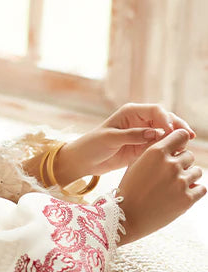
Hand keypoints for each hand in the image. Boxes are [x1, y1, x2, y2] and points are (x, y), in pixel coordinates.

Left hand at [54, 103, 195, 184]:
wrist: (84, 161)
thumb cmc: (92, 145)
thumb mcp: (110, 138)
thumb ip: (133, 135)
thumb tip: (155, 133)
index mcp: (131, 112)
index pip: (155, 110)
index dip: (166, 119)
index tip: (170, 132)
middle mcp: (140, 120)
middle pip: (165, 119)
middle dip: (177, 126)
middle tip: (187, 137)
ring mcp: (143, 134)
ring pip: (165, 133)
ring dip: (175, 138)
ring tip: (185, 146)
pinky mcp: (143, 148)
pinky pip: (159, 146)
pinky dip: (168, 149)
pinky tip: (176, 154)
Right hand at [117, 129, 205, 243]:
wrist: (125, 218)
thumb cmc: (129, 189)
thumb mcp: (136, 164)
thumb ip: (153, 149)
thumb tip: (168, 138)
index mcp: (156, 152)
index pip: (181, 135)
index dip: (180, 142)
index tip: (177, 150)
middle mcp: (171, 165)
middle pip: (189, 155)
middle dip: (182, 164)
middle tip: (168, 176)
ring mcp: (181, 182)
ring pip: (197, 171)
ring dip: (188, 177)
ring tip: (173, 187)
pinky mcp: (187, 199)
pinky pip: (202, 188)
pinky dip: (194, 191)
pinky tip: (181, 195)